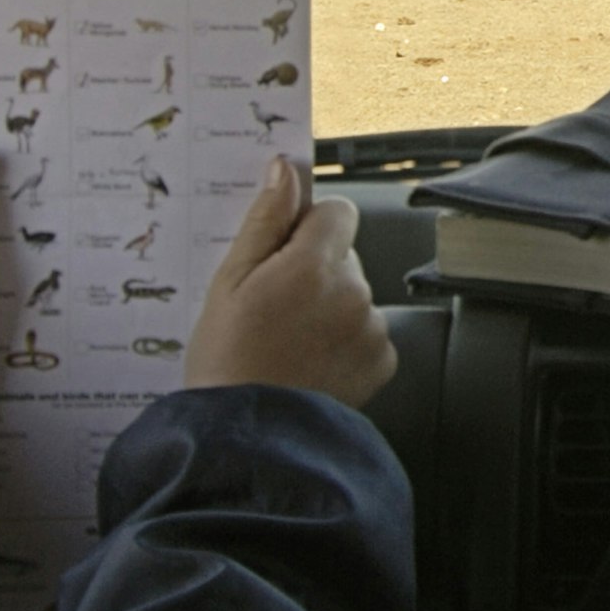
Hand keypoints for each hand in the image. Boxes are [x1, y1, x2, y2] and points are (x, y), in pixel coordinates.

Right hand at [186, 156, 395, 407]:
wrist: (248, 440)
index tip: (281, 255)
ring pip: (354, 295)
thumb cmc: (227, 362)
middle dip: (315, 270)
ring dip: (330, 307)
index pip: (336, 212)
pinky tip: (310, 362)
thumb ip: (265, 221)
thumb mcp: (229, 284)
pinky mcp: (382, 360)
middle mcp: (354, 292)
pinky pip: (367, 331)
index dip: (307, 228)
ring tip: (287, 343)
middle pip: (343, 255)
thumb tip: (286, 170)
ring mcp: (372, 327)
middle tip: (273, 309)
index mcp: (314, 264)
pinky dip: (345, 341)